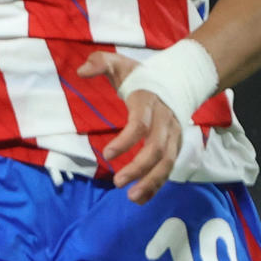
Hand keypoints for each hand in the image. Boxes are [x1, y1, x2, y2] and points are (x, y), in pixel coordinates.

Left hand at [78, 50, 182, 202]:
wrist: (179, 79)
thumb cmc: (141, 75)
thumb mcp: (120, 63)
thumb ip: (100, 62)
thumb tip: (81, 71)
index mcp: (149, 102)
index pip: (140, 125)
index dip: (125, 141)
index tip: (106, 154)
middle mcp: (165, 121)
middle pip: (156, 149)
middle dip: (138, 168)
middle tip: (116, 183)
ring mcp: (173, 134)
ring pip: (168, 163)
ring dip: (151, 182)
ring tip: (132, 197)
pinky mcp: (176, 145)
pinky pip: (169, 168)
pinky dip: (157, 184)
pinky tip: (141, 197)